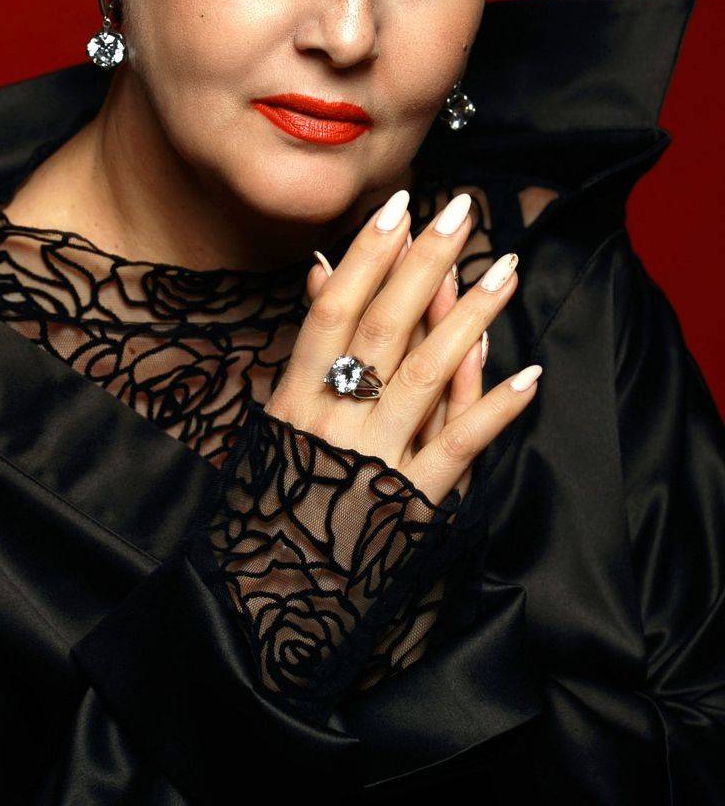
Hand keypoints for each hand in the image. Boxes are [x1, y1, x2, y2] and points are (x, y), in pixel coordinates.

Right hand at [277, 189, 539, 513]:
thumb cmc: (280, 499)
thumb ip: (309, 345)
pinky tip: (530, 374)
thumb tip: (322, 268)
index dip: (365, 259)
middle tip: (458, 210)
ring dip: (469, 318)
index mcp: (295, 400)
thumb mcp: (279, 418)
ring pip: (423, 376)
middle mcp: (330, 423)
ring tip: (505, 271)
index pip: (333, 313)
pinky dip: (494, 410)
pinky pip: (456, 448)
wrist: (276, 598)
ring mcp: (372, 461)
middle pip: (382, 329)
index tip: (398, 207)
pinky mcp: (409, 503)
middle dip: (422, 265)